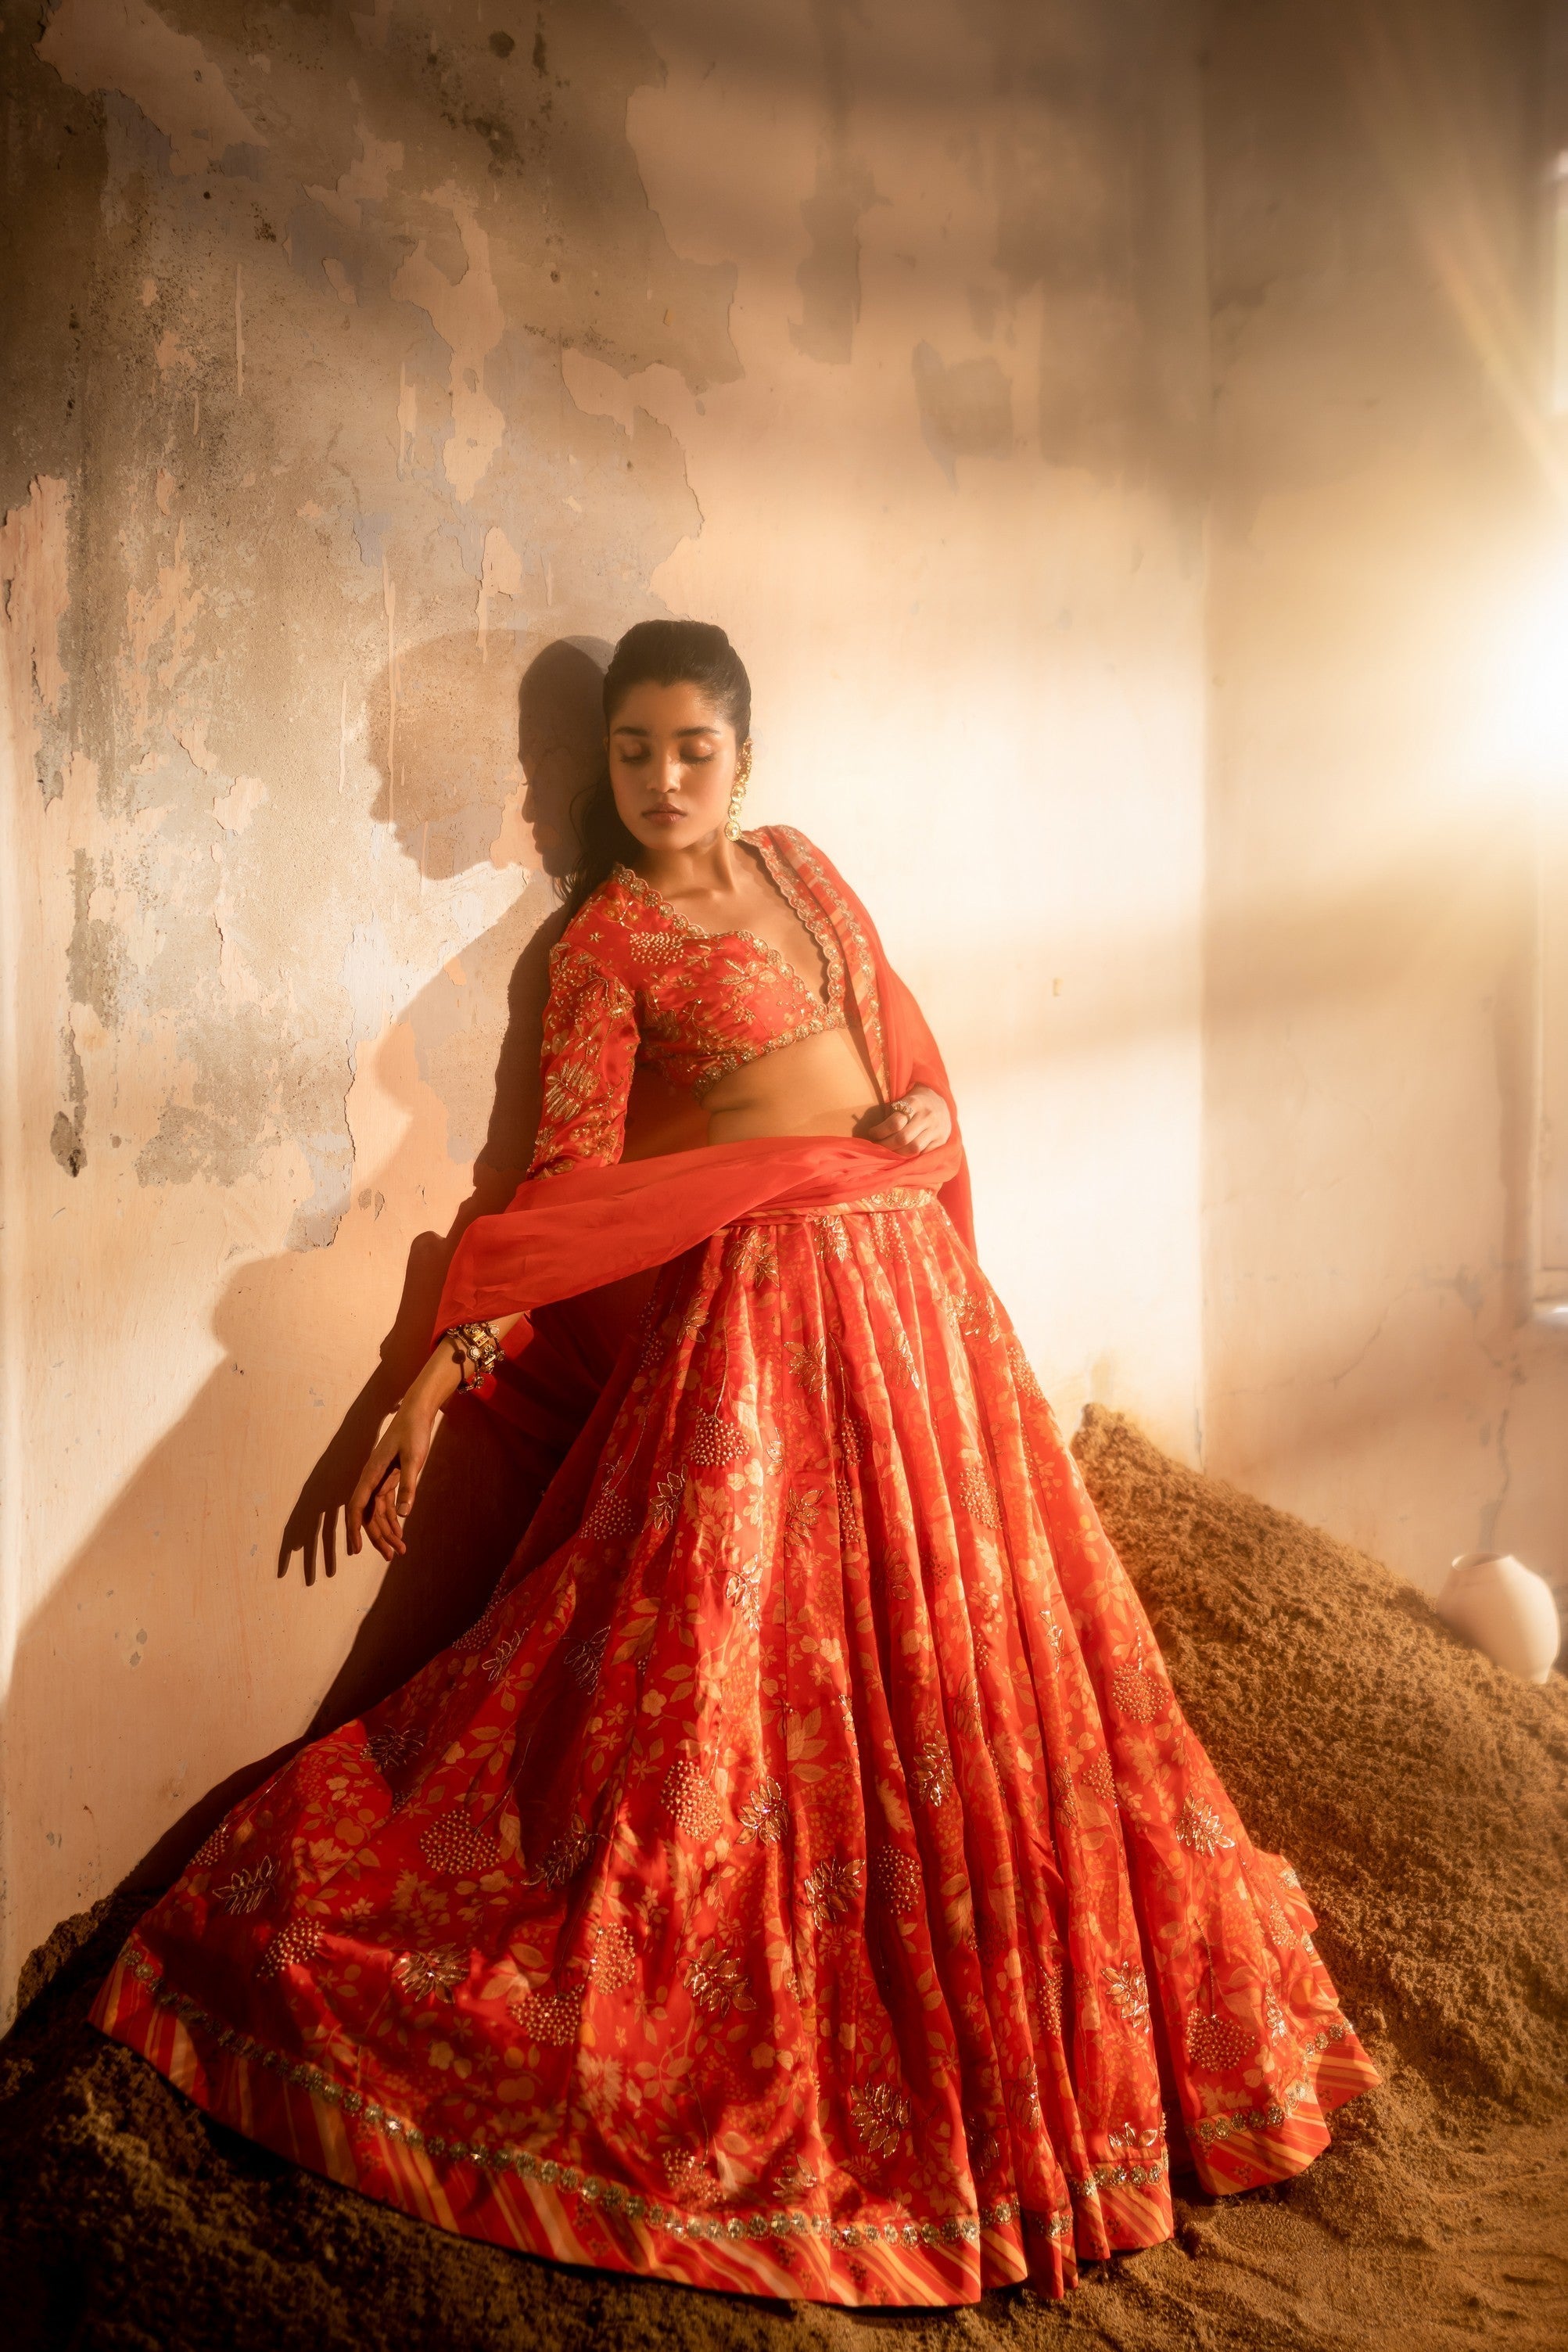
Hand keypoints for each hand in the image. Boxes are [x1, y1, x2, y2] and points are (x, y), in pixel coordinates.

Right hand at [347, 1345, 462, 1561]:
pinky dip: (393, 1519)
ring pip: (378, 1512)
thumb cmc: (414, 1432)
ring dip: (387, 1531)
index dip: (354, 1529)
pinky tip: (400, 1532)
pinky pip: (387, 1504)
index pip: (357, 1507)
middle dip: (377, 1537)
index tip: (357, 1549)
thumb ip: (408, 1485)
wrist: (417, 1412)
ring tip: (399, 1550)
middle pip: (369, 1514)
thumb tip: (404, 1514)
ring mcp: (380, 1479)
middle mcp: (372, 1479)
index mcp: (372, 1474)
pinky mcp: (390, 1478)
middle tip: (392, 1556)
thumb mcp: (414, 1458)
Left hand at [866, 1082, 951, 1155]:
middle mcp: (927, 1116)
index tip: (871, 1133)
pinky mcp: (941, 1140)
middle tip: (876, 1146)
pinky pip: (923, 1153)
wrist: (942, 1103)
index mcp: (915, 1103)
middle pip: (903, 1138)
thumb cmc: (916, 1103)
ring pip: (913, 1148)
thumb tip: (872, 1132)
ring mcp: (936, 1129)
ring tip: (888, 1152)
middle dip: (886, 1145)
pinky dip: (910, 1156)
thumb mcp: (905, 1100)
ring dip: (896, 1153)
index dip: (880, 1131)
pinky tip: (901, 1154)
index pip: (895, 1122)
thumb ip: (892, 1112)